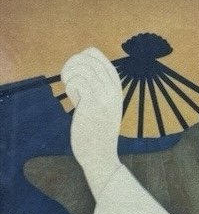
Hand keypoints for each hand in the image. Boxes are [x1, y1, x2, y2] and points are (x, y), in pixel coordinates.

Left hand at [61, 47, 122, 196]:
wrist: (101, 156)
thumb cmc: (95, 133)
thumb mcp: (100, 107)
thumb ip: (94, 89)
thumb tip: (77, 68)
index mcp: (115, 88)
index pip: (98, 56)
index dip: (80, 57)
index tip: (75, 74)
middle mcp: (113, 90)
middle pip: (89, 57)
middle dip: (72, 63)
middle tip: (68, 80)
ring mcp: (105, 97)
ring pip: (83, 66)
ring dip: (70, 73)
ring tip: (69, 88)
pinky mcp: (94, 105)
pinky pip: (78, 82)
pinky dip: (71, 87)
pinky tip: (74, 101)